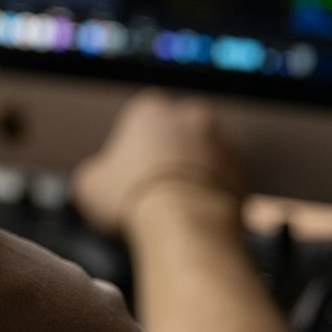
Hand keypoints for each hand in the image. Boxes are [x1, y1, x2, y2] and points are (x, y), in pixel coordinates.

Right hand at [71, 89, 244, 235]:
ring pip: (203, 155)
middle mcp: (189, 115)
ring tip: (179, 206)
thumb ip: (92, 174)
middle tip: (155, 189)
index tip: (129, 176)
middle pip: (175, 135)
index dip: (132, 151)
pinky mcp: (244, 170)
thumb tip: (94, 182)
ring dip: (194, 173)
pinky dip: (215, 193)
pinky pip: (226, 179)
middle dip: (169, 156)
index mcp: (149, 109)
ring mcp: (221, 141)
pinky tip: (198, 214)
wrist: (187, 223)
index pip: (139, 122)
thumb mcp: (88, 185)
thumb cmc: (133, 198)